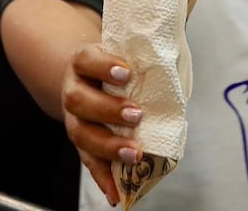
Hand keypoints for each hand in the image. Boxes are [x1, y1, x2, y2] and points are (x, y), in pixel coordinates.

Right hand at [62, 44, 142, 206]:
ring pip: (80, 134)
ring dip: (108, 146)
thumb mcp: (124, 54)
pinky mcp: (81, 143)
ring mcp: (74, 118)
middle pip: (78, 100)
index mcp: (82, 63)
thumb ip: (144, 60)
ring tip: (134, 153)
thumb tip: (174, 68)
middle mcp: (72, 89)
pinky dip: (102, 178)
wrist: (86, 79)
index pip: (87, 59)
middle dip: (108, 109)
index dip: (103, 66)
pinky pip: (88, 162)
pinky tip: (115, 192)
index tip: (127, 73)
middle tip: (137, 115)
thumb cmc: (115, 66)